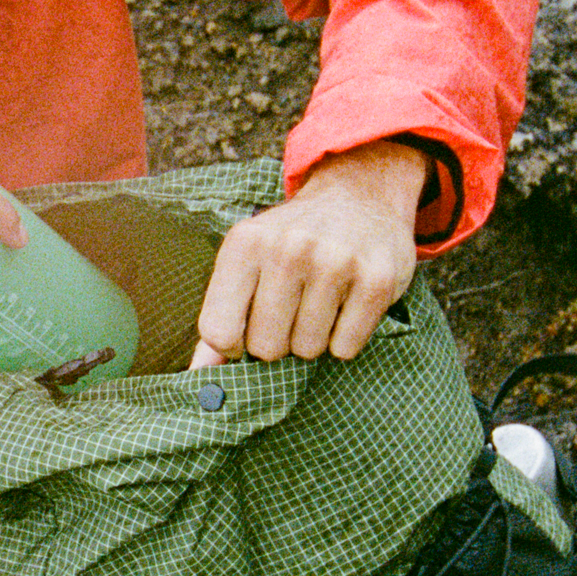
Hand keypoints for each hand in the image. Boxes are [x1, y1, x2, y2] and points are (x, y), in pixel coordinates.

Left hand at [192, 141, 428, 367]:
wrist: (359, 198)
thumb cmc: (292, 244)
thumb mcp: (247, 264)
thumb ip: (221, 319)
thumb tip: (200, 377)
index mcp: (245, 243)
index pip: (219, 332)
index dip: (233, 345)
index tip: (248, 327)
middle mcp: (288, 248)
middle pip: (265, 347)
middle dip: (278, 342)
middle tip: (292, 310)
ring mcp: (336, 261)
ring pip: (307, 350)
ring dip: (313, 340)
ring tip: (320, 303)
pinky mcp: (376, 280)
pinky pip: (345, 348)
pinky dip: (345, 339)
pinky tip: (347, 304)